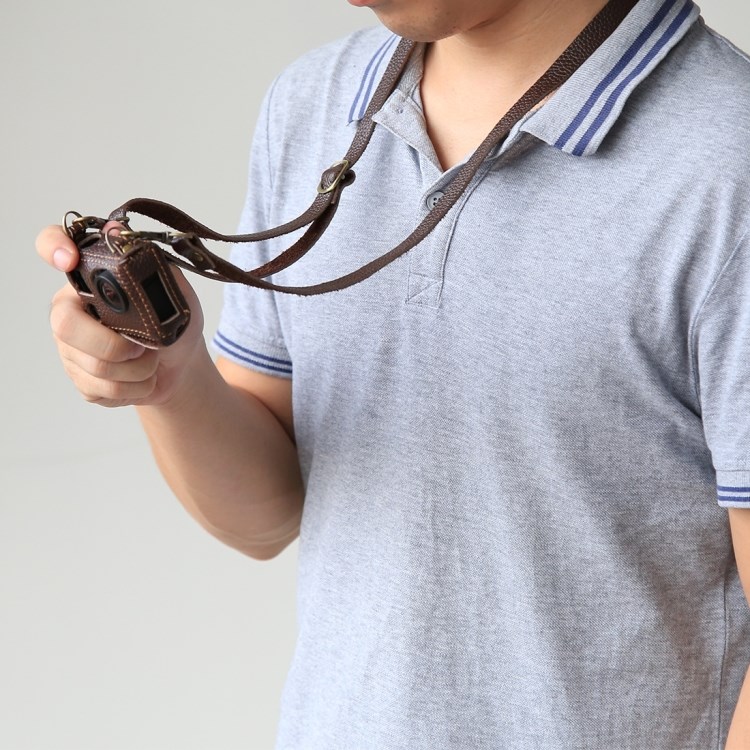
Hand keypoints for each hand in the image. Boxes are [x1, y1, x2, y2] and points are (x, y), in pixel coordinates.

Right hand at [37, 223, 204, 406]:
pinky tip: (144, 378)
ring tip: (153, 360)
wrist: (182, 364)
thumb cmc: (175, 322)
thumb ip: (149, 265)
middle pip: (65, 325)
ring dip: (138, 369)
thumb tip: (116, 232)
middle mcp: (72, 308)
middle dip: (113, 343)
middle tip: (144, 345)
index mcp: (91, 278)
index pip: (53, 246)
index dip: (53, 247)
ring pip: (93, 365)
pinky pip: (102, 389)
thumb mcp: (175, 290)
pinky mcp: (82, 379)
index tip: (69, 259)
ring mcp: (72, 347)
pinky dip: (136, 387)